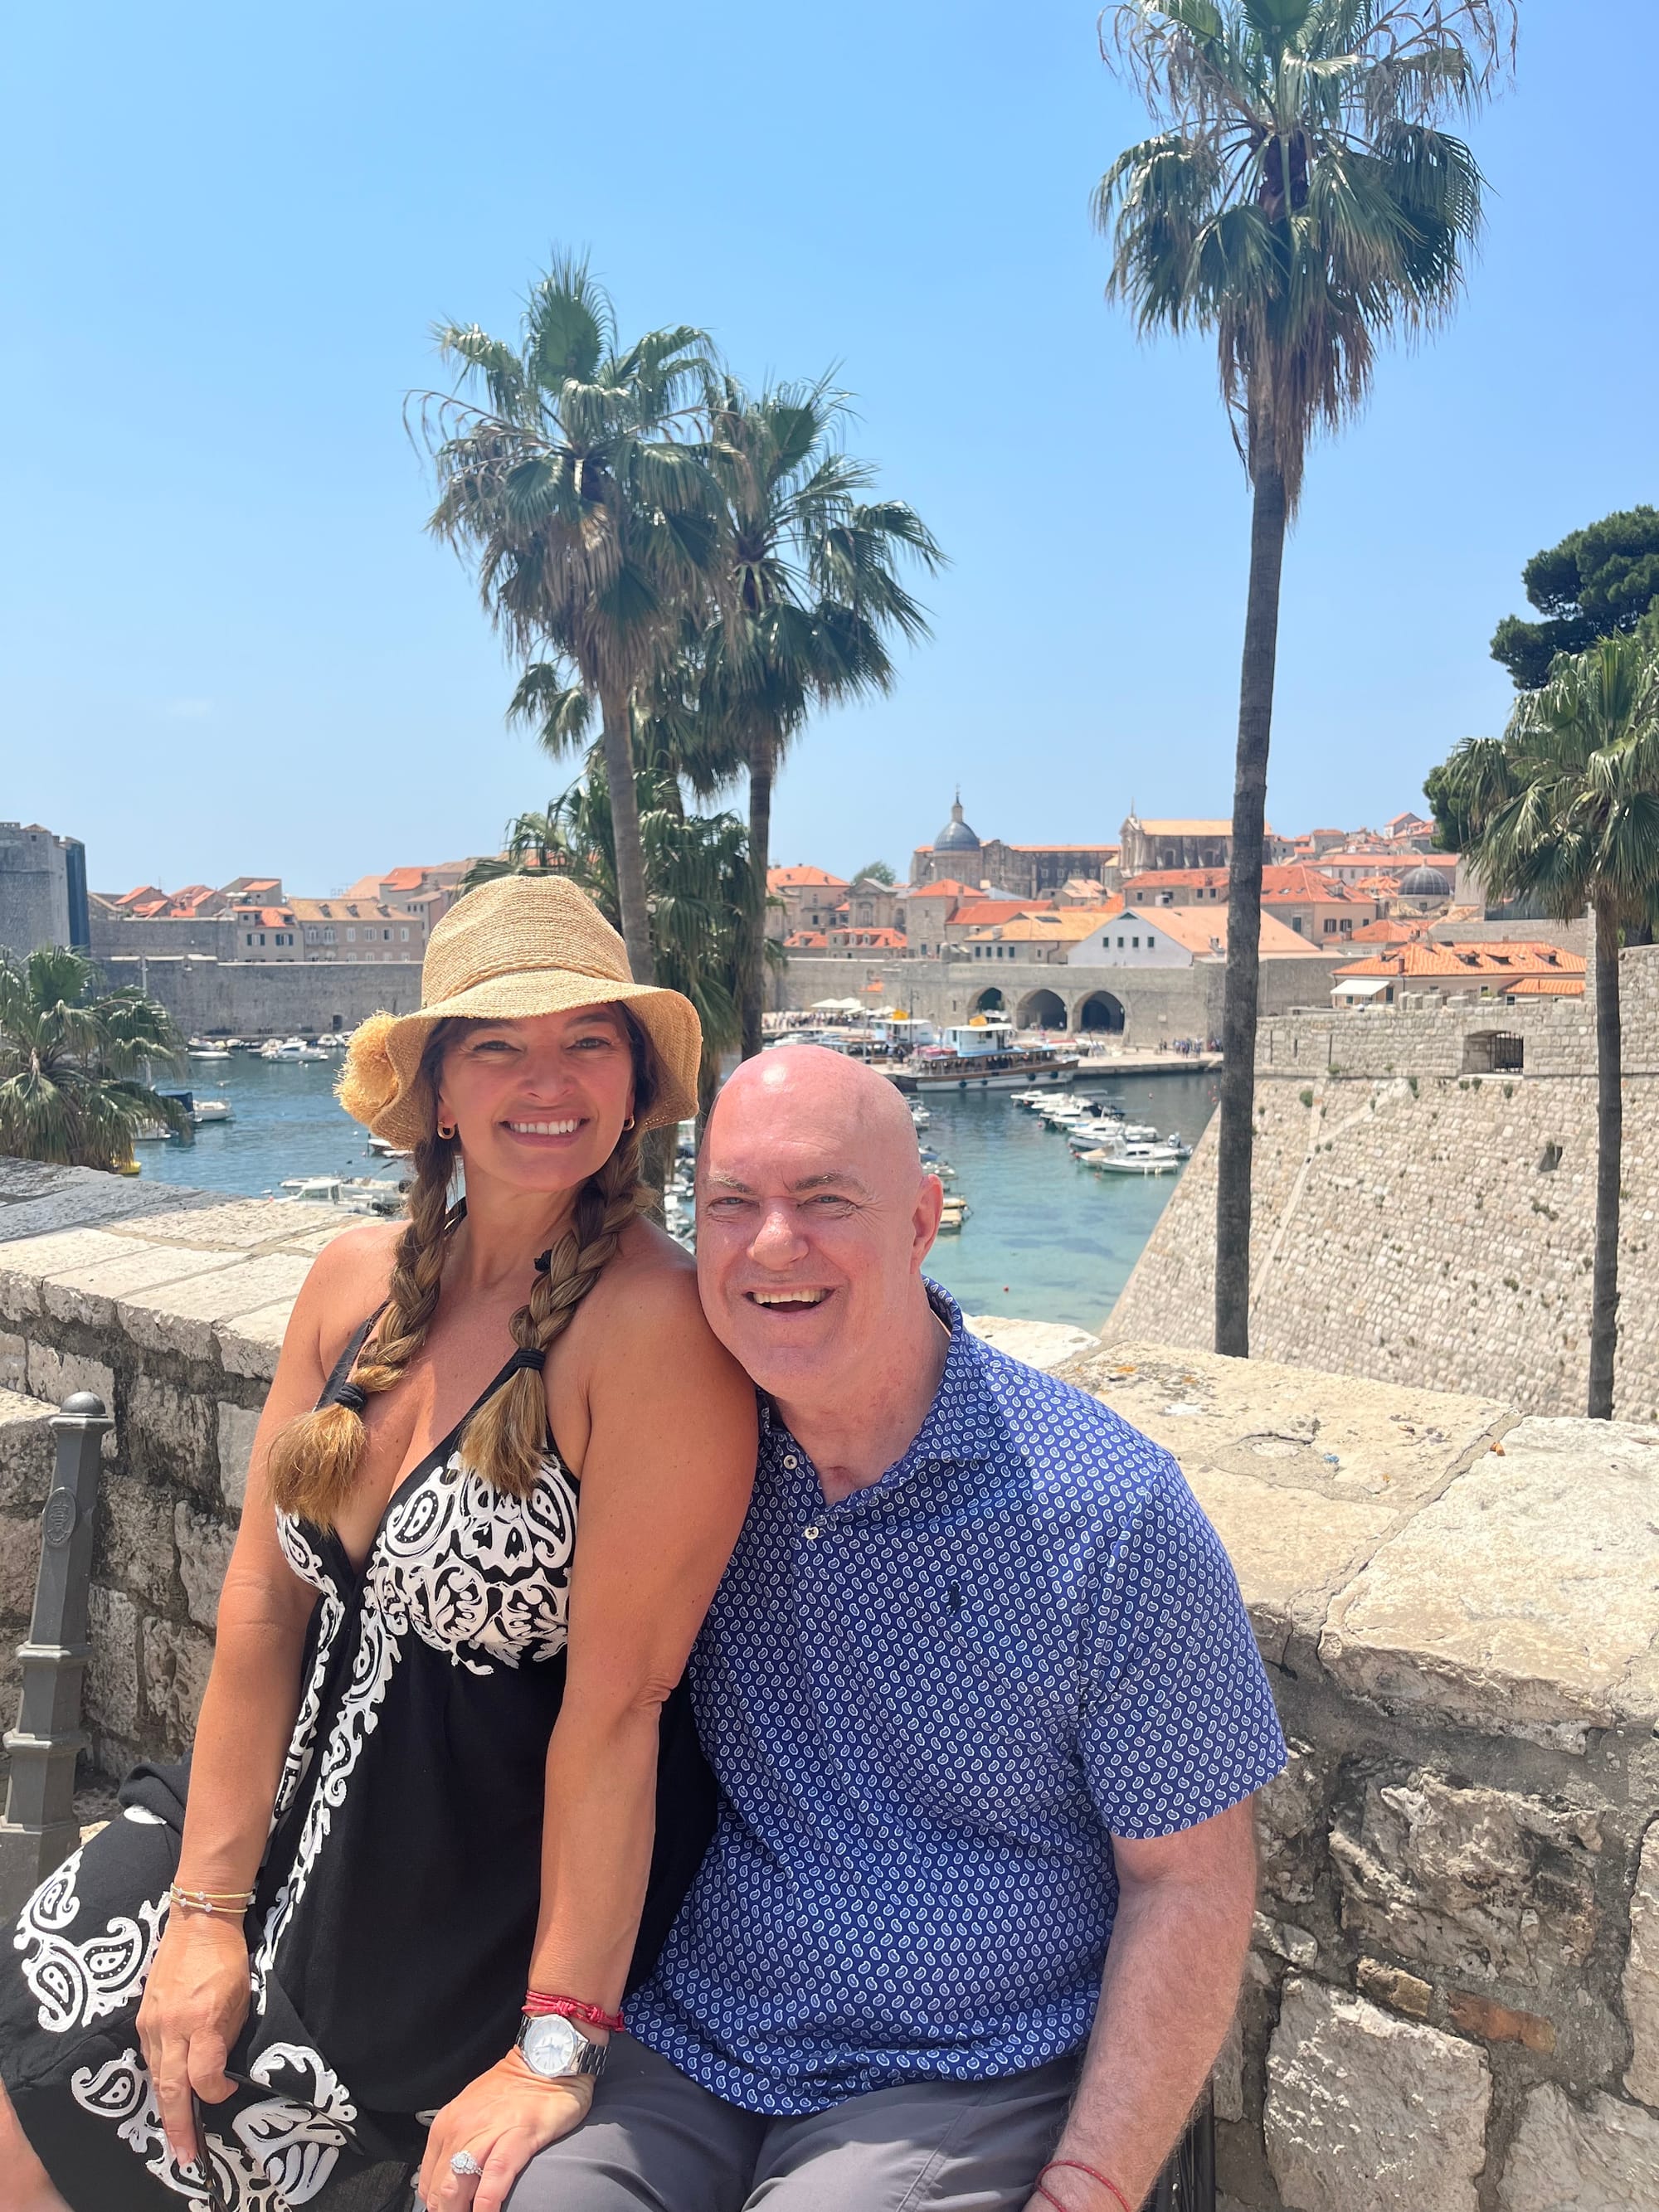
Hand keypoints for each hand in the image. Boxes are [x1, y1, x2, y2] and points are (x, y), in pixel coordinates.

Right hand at [135, 1910, 250, 2168]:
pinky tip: (167, 2093)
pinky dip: (159, 2079)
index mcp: (202, 2020)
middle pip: (171, 2088)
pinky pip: (150, 2058)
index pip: (203, 2075)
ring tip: (175, 2136)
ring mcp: (152, 2024)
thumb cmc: (228, 1960)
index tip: (226, 2091)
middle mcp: (172, 2027)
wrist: (198, 1922)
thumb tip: (218, 2071)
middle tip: (184, 2155)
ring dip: (166, 2109)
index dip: (216, 2092)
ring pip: (156, 2077)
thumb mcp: (241, 1999)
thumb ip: (227, 2037)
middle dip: (178, 2126)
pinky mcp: (142, 2018)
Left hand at [419, 2050, 593, 2210]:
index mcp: (447, 2125)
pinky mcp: (518, 2135)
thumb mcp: (474, 2113)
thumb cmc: (515, 2087)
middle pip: (440, 2190)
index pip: (428, 2182)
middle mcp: (460, 2129)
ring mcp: (487, 2132)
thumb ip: (461, 2144)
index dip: (437, 2206)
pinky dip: (487, 2203)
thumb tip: (453, 2183)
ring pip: (457, 2187)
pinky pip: (494, 2177)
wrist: (548, 2055)